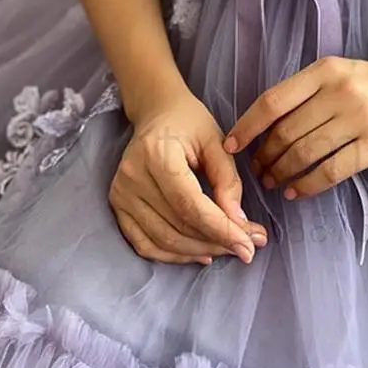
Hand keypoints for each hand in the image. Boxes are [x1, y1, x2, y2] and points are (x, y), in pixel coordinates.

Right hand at [110, 91, 267, 265]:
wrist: (157, 112)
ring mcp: (121, 193)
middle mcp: (133, 176)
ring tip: (229, 248)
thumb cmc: (189, 123)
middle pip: (178, 226)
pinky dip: (173, 255)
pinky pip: (144, 244)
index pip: (190, 205)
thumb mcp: (216, 141)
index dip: (221, 229)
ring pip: (164, 240)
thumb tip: (238, 222)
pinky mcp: (117, 205)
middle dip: (217, 242)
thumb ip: (227, 180)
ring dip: (200, 251)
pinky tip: (200, 252)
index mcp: (157, 155)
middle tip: (248, 246)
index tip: (250, 245)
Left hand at [224, 56, 367, 198]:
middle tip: (257, 171)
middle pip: (287, 132)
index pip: (273, 101)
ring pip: (306, 153)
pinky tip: (297, 192)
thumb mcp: (336, 73)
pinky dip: (309, 185)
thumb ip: (305, 94)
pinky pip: (333, 170)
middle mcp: (338, 92)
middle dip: (265, 156)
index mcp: (323, 71)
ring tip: (273, 182)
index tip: (231, 145)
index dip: (247, 126)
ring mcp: (358, 119)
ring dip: (283, 173)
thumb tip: (264, 128)